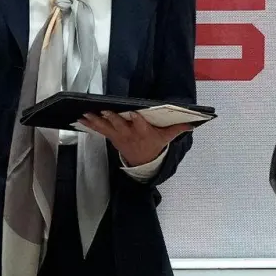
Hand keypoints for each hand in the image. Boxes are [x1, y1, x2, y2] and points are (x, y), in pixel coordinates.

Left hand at [77, 111, 191, 166]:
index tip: (132, 113)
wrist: (143, 163)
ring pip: (106, 127)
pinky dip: (89, 124)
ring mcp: (118, 136)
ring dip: (95, 121)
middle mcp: (129, 134)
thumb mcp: (167, 138)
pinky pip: (99, 130)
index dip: (136, 119)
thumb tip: (194, 123)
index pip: (140, 125)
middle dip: (113, 118)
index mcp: (143, 132)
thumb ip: (178, 129)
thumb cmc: (154, 145)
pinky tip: (81, 118)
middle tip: (105, 112)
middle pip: (120, 125)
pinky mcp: (111, 137)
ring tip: (85, 114)